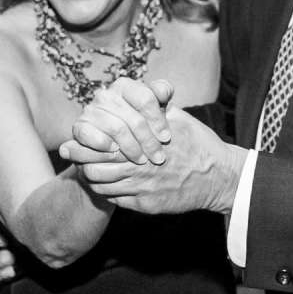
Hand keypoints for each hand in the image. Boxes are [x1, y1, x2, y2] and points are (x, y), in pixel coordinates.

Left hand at [64, 106, 242, 215]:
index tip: (72, 142)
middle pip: (95, 167)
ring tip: (90, 171)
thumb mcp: (179, 117)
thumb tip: (145, 88)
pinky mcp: (146, 205)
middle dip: (81, 162)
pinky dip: (107, 192)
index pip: (101, 144)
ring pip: (102, 185)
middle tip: (74, 158)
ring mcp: (142, 189)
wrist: (219, 177)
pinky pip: (115, 200)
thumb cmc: (199, 144)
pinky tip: (108, 184)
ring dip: (93, 178)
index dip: (83, 144)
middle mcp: (139, 167)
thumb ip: (157, 105)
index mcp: (143, 143)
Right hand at [66, 77, 176, 166]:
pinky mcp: (78, 128)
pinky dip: (104, 145)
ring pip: (116, 128)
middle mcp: (104, 95)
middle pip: (132, 118)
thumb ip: (161, 95)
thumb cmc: (139, 128)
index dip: (158, 120)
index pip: (145, 98)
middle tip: (158, 157)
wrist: (116, 149)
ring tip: (142, 160)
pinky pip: (90, 135)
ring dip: (131, 148)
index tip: (166, 138)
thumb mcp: (155, 111)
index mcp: (124, 86)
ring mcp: (89, 111)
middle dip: (148, 140)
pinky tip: (115, 152)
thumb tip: (163, 91)